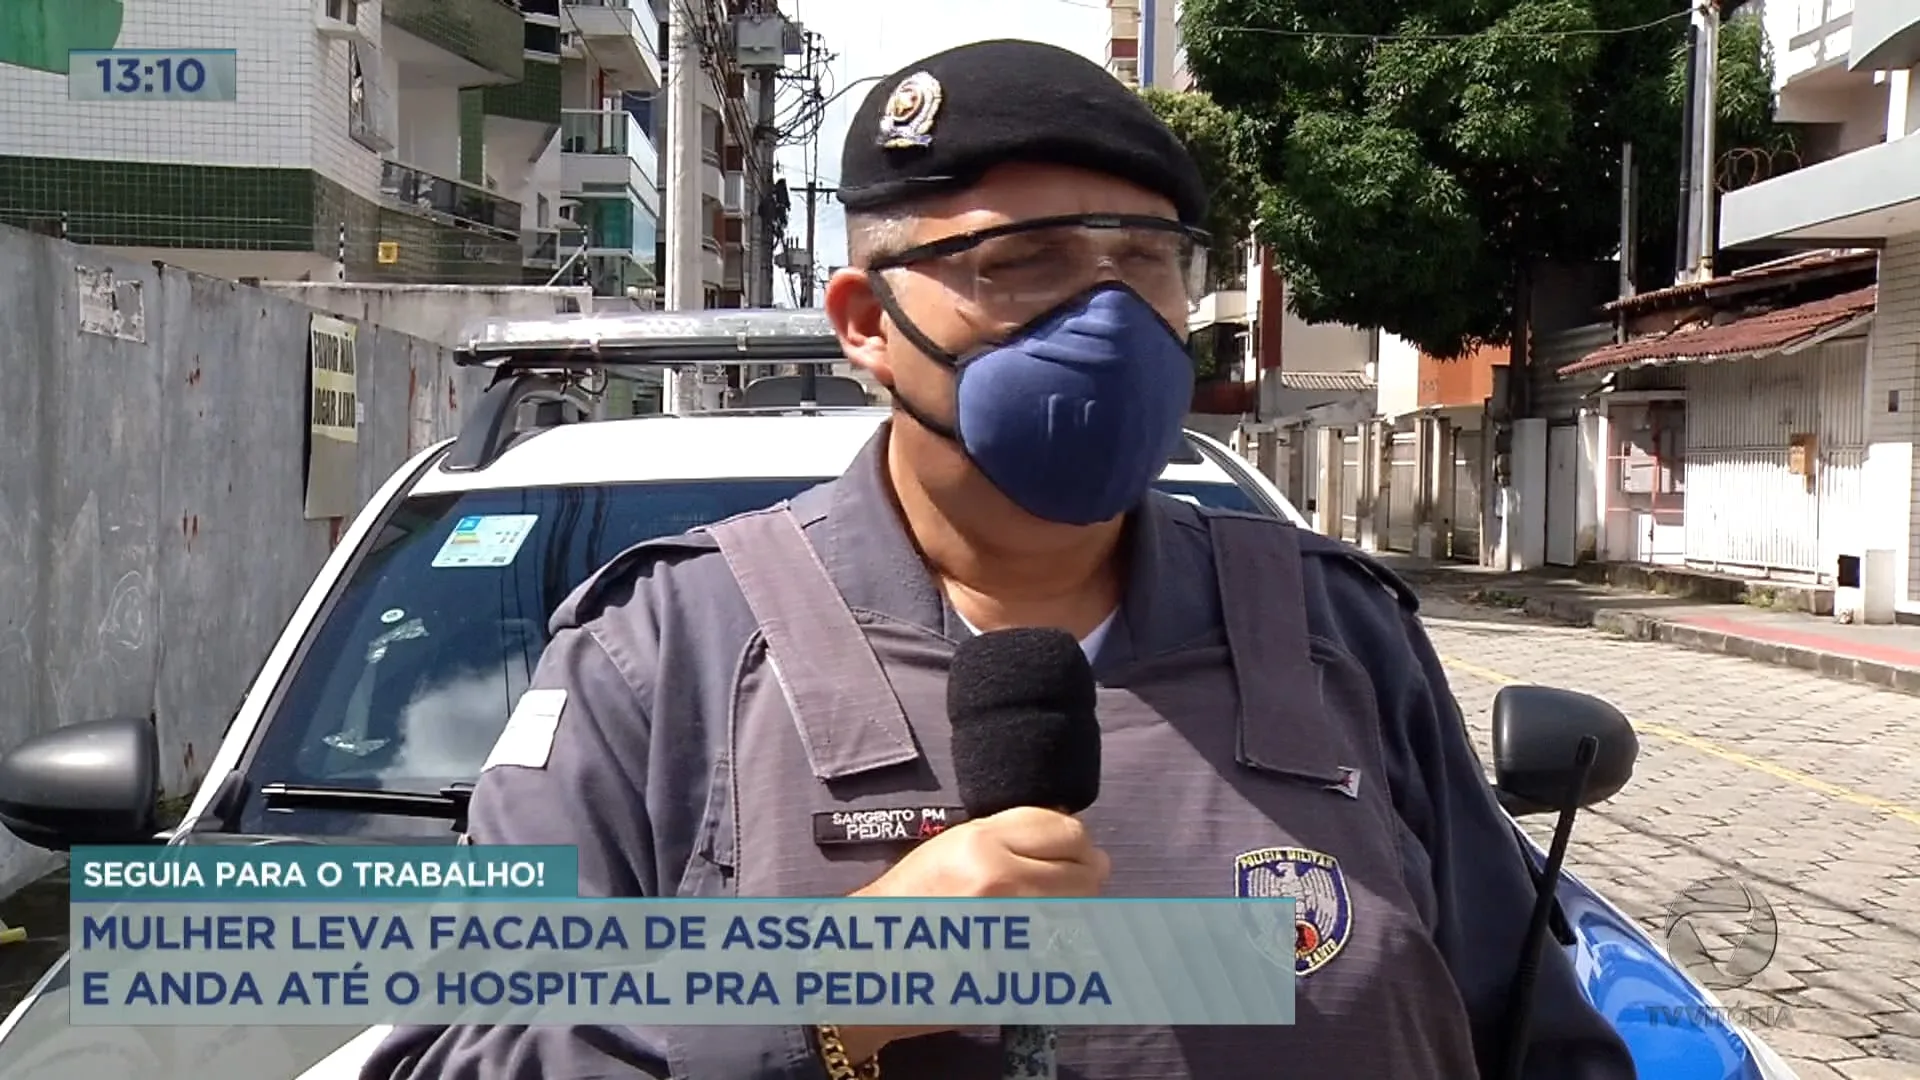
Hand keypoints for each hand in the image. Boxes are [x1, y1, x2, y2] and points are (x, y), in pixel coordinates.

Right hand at [831, 808, 1109, 1063]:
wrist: (874, 962)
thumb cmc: (909, 902)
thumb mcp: (953, 847)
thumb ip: (1010, 837)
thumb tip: (1075, 840)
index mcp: (980, 845)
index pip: (1064, 829)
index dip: (1076, 840)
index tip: (1074, 849)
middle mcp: (1002, 881)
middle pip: (1085, 870)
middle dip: (1084, 874)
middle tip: (1071, 882)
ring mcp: (1013, 929)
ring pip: (1083, 911)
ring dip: (1077, 910)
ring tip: (1048, 911)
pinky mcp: (1018, 970)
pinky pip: (1066, 950)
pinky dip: (1064, 944)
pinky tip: (1038, 942)